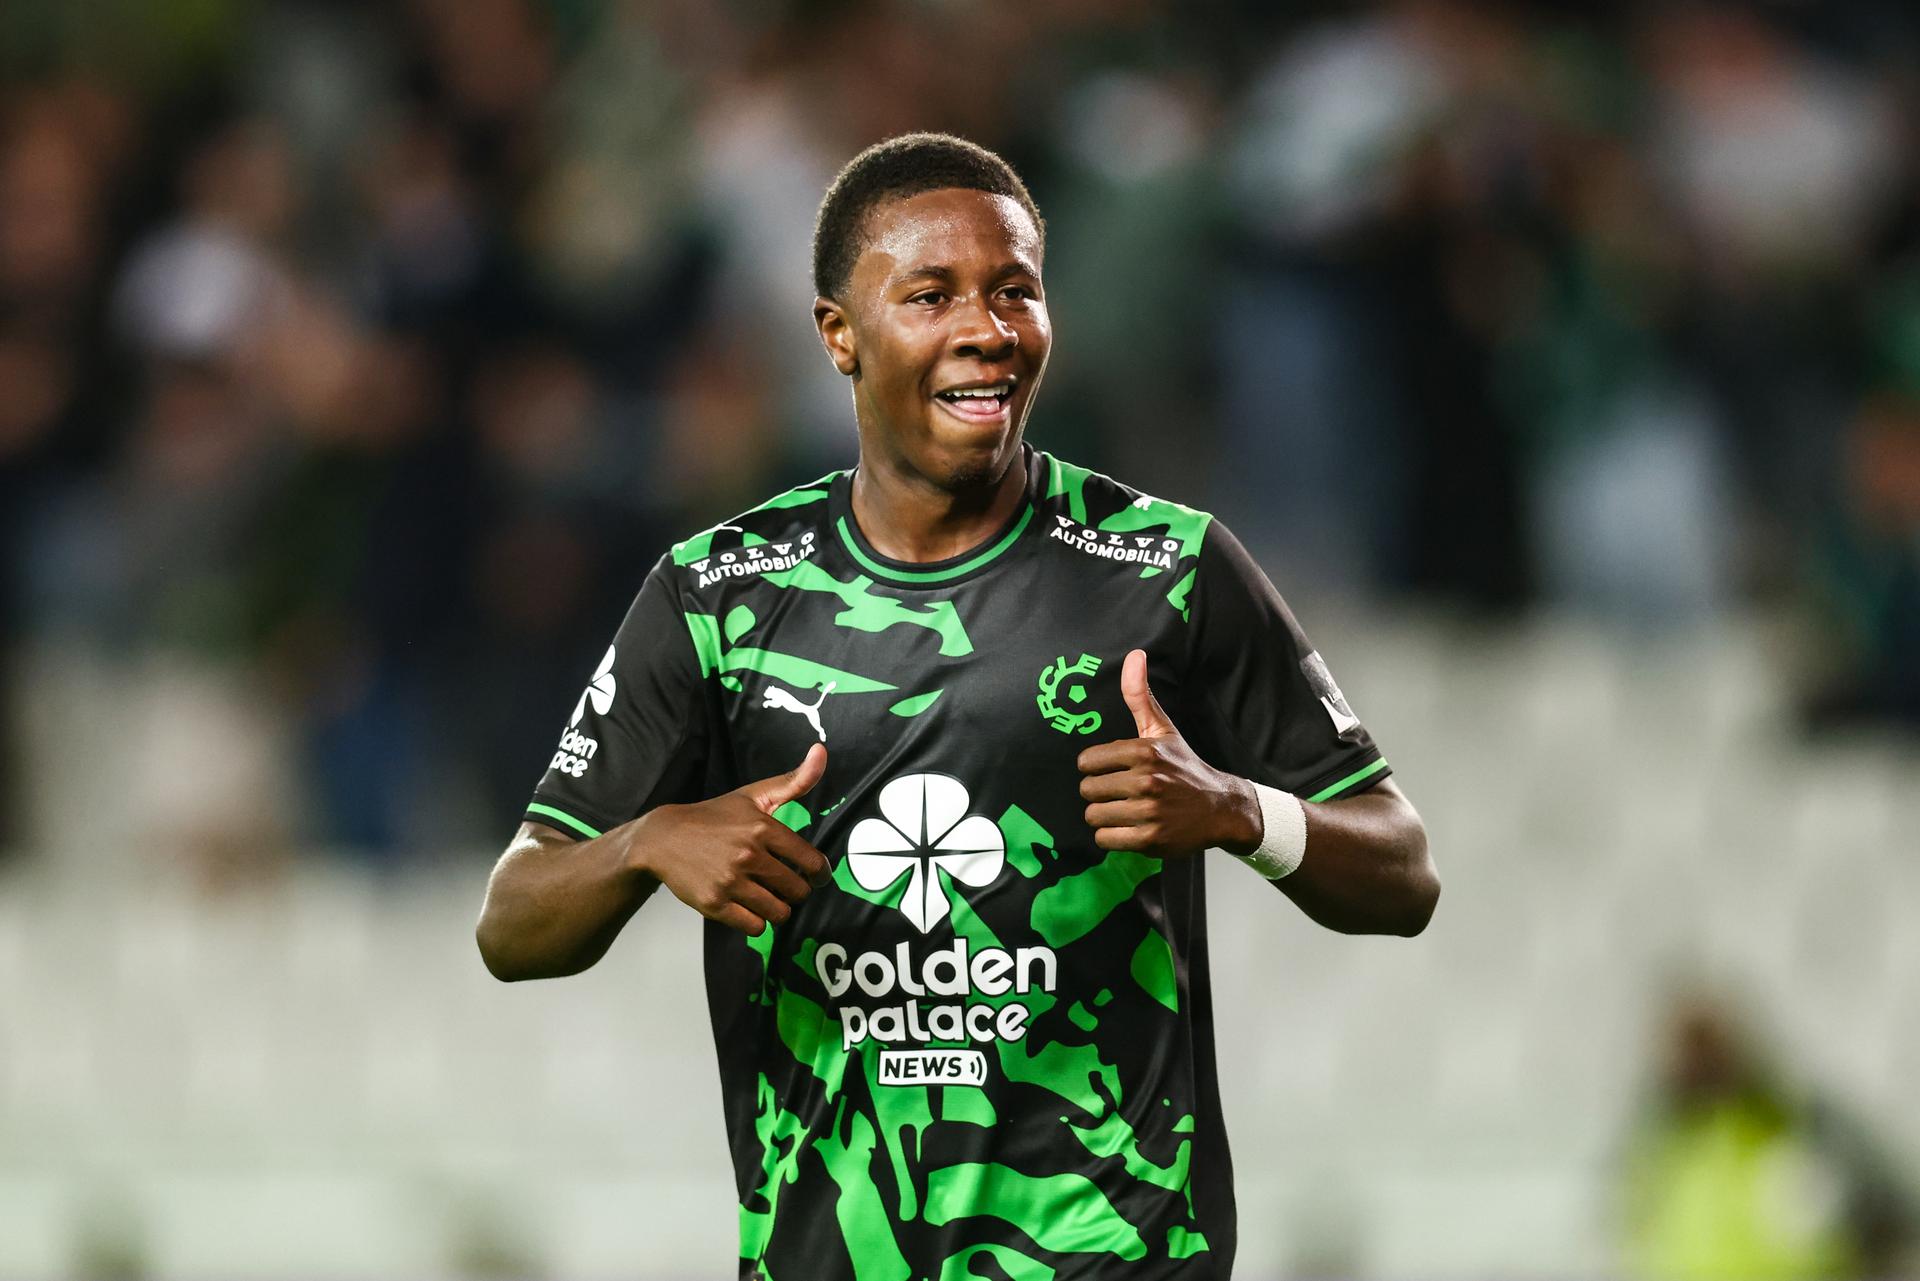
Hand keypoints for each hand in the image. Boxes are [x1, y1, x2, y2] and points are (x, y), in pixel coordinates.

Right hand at [630, 743, 830, 934]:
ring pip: (778, 912)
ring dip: (777, 909)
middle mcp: (748, 854)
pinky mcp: (714, 904)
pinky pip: (754, 927)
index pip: (812, 862)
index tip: (816, 877)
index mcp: (763, 827)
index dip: (819, 874)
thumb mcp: (753, 795)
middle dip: (796, 891)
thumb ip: (793, 780)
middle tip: (784, 885)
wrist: (663, 839)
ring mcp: (730, 881)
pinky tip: (748, 907)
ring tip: (767, 897)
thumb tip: (822, 750)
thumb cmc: (714, 817)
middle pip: (797, 890)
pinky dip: (756, 921)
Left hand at [1077, 650, 1261, 857]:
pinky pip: (1106, 840)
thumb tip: (1134, 655)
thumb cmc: (1184, 766)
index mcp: (1144, 751)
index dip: (1095, 768)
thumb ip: (1140, 696)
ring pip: (1094, 816)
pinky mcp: (1151, 840)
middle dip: (1099, 793)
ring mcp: (1149, 812)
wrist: (1221, 807)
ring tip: (1124, 810)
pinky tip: (1129, 827)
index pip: (1086, 762)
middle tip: (1119, 793)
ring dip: (1105, 816)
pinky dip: (1112, 837)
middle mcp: (1147, 781)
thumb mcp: (1163, 730)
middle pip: (1088, 790)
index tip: (1112, 771)